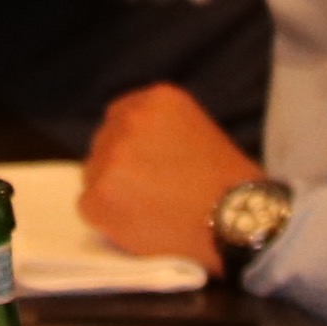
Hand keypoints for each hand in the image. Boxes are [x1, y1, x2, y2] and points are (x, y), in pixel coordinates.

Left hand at [78, 84, 263, 263]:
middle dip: (119, 169)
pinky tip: (141, 226)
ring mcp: (111, 157)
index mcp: (156, 99)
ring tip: (152, 212)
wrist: (236, 220)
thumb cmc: (228, 184)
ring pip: (94, 176)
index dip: (130, 147)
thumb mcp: (198, 130)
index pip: (119, 118)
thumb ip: (160, 131)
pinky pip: (89, 207)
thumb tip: (132, 151)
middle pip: (103, 145)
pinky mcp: (99, 194)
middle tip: (149, 194)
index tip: (144, 167)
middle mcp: (129, 120)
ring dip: (114, 194)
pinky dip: (109, 220)